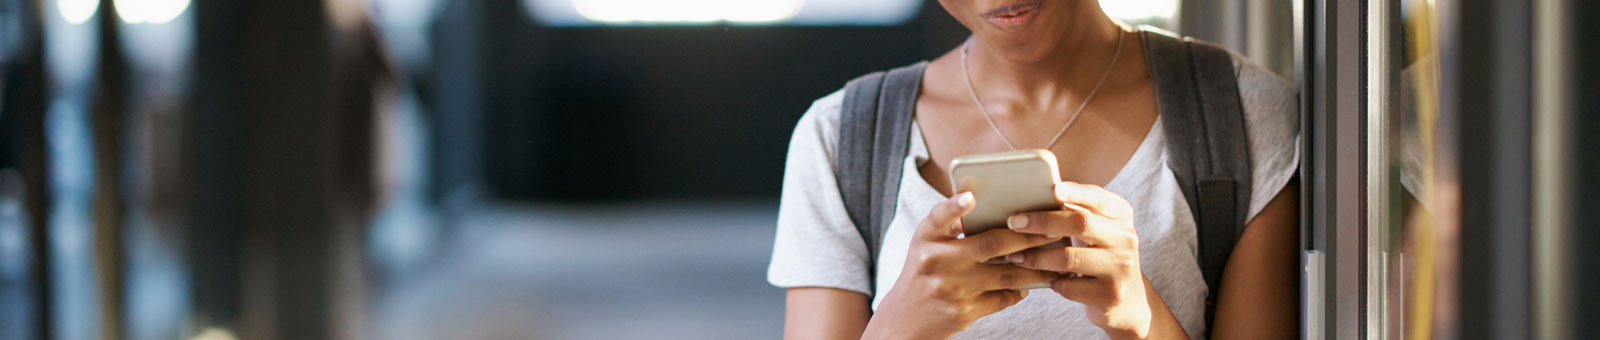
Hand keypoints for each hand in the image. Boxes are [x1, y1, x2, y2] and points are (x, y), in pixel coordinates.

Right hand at [862, 192, 1062, 339]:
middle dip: (1027, 237)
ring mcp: (951, 289)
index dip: (954, 206)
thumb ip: (948, 225)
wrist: (905, 320)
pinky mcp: (963, 312)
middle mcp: (936, 262)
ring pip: (1005, 275)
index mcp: (926, 239)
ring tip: (1053, 261)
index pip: (938, 217)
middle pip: (990, 245)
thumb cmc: (923, 273)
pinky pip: (1002, 298)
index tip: (971, 197)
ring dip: (1034, 268)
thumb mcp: (926, 245)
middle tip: (1053, 230)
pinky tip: (1029, 285)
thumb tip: (983, 202)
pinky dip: (1019, 291)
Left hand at [1003, 182, 1153, 338]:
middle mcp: (1125, 238)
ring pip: (1068, 258)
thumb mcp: (1098, 230)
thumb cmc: (1100, 257)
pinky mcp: (1110, 295)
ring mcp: (1120, 268)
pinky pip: (1068, 286)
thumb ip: (1076, 212)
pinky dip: (1049, 281)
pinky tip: (1041, 278)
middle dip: (1042, 221)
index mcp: (1120, 215)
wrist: (1127, 300)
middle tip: (1014, 223)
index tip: (1052, 189)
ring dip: (1036, 257)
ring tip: (1015, 256)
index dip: (1075, 192)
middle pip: (1080, 223)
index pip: (1098, 197)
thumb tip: (1032, 196)